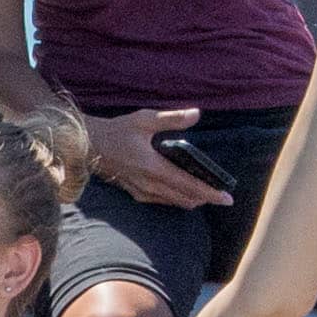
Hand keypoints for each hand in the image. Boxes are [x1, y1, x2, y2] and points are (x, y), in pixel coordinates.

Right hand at [88, 105, 224, 208]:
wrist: (89, 146)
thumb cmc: (117, 131)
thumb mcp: (144, 120)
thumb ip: (172, 119)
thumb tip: (196, 114)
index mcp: (155, 167)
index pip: (189, 185)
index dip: (210, 192)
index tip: (227, 198)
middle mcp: (150, 184)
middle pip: (185, 198)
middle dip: (205, 198)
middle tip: (221, 197)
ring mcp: (142, 191)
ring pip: (173, 202)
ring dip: (191, 200)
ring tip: (205, 195)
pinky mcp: (135, 193)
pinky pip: (161, 201)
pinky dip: (175, 199)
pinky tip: (181, 195)